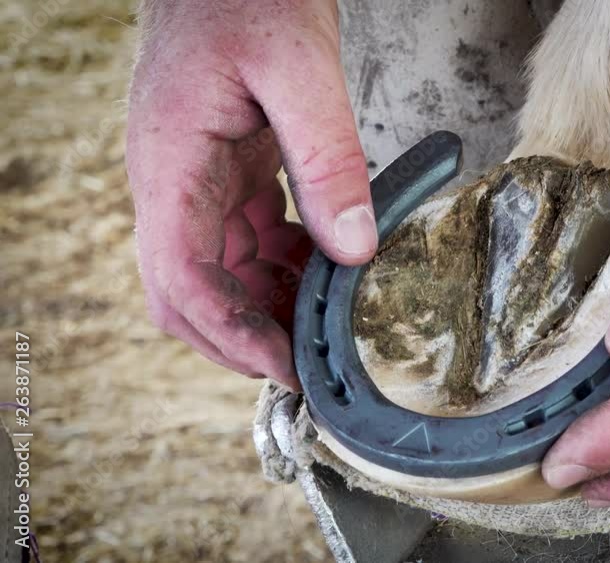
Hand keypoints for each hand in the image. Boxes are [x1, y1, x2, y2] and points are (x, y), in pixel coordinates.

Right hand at [126, 0, 375, 388]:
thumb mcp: (300, 70)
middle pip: (190, 293)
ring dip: (267, 306)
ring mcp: (196, 182)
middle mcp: (173, 184)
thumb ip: (328, 159)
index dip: (231, 334)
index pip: (181, 279)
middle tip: (310, 361)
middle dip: (244, 336)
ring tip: (326, 321)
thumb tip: (354, 251)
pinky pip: (246, 242)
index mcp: (171, 166)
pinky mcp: (225, 175)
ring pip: (220, 274)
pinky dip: (282, 268)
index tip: (286, 367)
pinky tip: (325, 268)